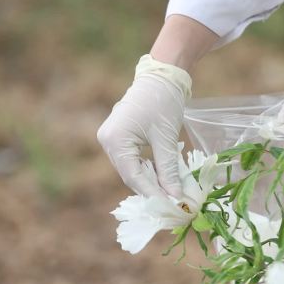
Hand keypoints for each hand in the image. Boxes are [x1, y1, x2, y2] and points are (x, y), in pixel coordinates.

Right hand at [97, 55, 190, 197]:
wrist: (160, 76)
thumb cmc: (164, 103)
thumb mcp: (167, 139)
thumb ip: (169, 170)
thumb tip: (176, 198)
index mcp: (115, 140)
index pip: (134, 177)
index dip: (153, 194)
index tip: (171, 207)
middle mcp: (107, 141)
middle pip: (130, 175)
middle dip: (152, 190)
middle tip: (173, 204)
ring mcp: (110, 139)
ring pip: (130, 170)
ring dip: (149, 182)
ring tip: (170, 194)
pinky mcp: (118, 137)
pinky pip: (131, 161)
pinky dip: (146, 170)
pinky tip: (162, 178)